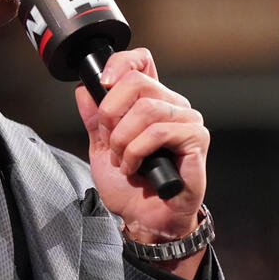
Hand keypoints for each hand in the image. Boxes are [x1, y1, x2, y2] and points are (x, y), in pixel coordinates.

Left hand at [74, 49, 209, 274]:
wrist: (144, 218)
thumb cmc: (130, 186)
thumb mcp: (101, 148)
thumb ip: (94, 119)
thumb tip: (83, 90)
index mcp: (151, 101)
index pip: (142, 61)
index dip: (120, 63)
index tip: (102, 82)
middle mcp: (172, 105)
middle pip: (137, 81)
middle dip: (111, 113)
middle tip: (109, 141)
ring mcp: (187, 121)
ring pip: (146, 108)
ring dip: (123, 139)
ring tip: (122, 160)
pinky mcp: (196, 140)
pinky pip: (158, 132)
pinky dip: (137, 151)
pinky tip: (135, 167)